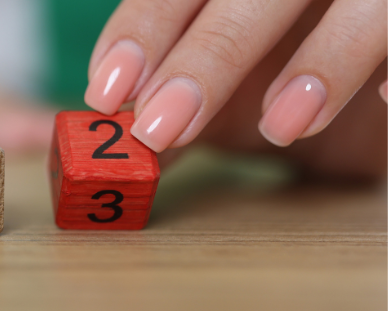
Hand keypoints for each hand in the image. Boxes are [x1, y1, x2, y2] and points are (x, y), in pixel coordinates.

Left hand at [84, 0, 385, 154]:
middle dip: (207, 56)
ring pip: (357, 2)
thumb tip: (116, 137)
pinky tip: (382, 102)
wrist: (359, 51)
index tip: (110, 91)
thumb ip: (172, 92)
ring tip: (279, 126)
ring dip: (317, 61)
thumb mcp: (224, 74)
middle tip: (163, 125)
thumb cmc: (282, 57)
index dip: (144, 29)